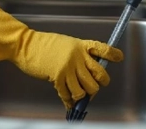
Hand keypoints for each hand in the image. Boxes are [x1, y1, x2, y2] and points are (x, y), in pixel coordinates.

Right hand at [0, 1, 123, 108]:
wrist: (26, 46)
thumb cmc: (44, 44)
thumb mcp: (66, 43)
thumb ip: (79, 54)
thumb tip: (89, 69)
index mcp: (81, 45)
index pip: (102, 49)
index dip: (113, 54)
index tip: (119, 57)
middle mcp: (78, 56)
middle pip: (99, 75)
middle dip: (99, 84)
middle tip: (94, 87)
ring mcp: (69, 67)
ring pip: (86, 89)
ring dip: (84, 95)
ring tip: (79, 94)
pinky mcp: (58, 77)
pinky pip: (69, 94)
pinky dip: (69, 101)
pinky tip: (68, 101)